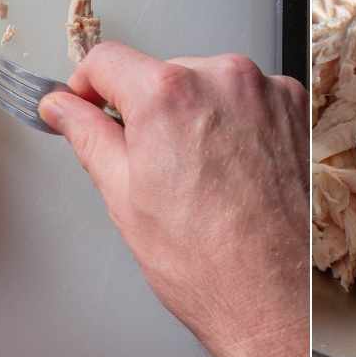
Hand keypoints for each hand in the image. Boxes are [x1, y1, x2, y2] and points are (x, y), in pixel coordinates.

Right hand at [39, 45, 307, 356]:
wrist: (276, 296)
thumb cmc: (205, 261)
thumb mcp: (123, 195)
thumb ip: (88, 135)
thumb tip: (62, 107)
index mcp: (169, 94)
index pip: (107, 60)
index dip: (87, 86)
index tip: (86, 106)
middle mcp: (222, 77)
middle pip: (162, 73)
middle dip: (148, 110)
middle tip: (152, 166)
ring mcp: (264, 89)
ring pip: (206, 83)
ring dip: (194, 114)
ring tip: (201, 176)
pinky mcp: (293, 106)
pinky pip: (247, 97)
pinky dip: (235, 122)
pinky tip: (233, 169)